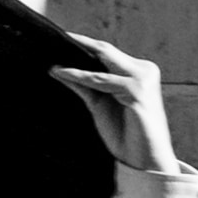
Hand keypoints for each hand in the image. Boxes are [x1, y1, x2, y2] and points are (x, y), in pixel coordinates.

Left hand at [48, 35, 184, 181]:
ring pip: (101, 63)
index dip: (84, 45)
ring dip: (74, 61)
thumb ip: (84, 86)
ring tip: (51, 59)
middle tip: (54, 36)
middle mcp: (144, 71)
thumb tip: (58, 68)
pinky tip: (63, 73)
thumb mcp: (99, 105)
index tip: (61, 38)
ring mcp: (143, 80)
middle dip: (79, 43)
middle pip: (106, 51)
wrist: (146, 161)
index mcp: (139, 72)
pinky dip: (79, 76)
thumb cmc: (126, 135)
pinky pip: (100, 80)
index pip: (108, 53)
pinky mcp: (137, 92)